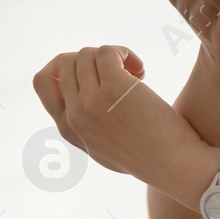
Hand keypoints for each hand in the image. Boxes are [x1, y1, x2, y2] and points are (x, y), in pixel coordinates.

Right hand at [32, 46, 214, 198]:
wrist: (175, 166)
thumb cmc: (149, 158)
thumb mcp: (104, 149)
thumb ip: (86, 128)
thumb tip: (79, 97)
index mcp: (68, 129)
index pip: (43, 82)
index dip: (64, 68)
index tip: (92, 73)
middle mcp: (75, 114)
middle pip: (67, 62)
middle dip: (93, 60)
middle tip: (120, 74)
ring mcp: (92, 101)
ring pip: (86, 54)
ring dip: (111, 56)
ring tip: (135, 74)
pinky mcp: (115, 88)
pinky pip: (107, 52)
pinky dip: (123, 53)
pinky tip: (141, 71)